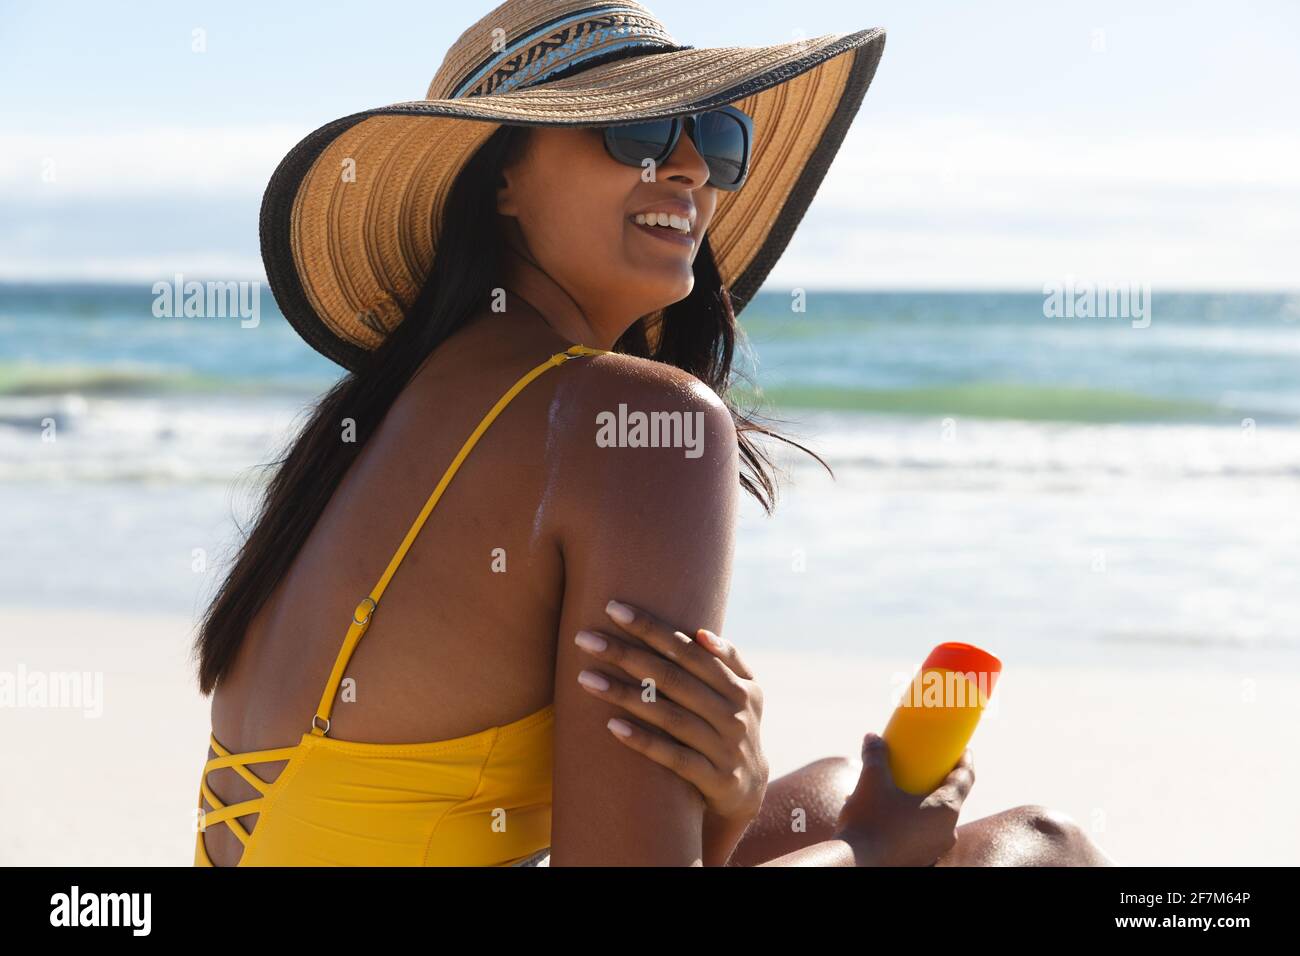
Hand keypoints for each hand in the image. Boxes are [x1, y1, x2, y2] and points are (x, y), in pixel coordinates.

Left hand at [574, 600, 767, 826]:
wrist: (749, 792)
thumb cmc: (731, 728)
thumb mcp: (744, 694)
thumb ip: (729, 661)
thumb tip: (700, 633)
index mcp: (741, 687)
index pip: (689, 650)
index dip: (652, 628)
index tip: (613, 609)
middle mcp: (735, 714)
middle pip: (673, 679)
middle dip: (626, 655)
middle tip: (585, 639)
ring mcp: (725, 748)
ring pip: (669, 716)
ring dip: (625, 695)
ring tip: (585, 678)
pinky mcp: (714, 779)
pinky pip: (674, 757)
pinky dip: (644, 741)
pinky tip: (612, 726)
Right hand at [833, 732, 974, 866]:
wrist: (856, 863)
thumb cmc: (869, 821)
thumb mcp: (871, 781)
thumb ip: (875, 756)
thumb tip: (872, 737)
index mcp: (945, 809)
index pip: (965, 779)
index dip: (965, 761)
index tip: (963, 750)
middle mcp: (947, 831)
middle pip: (952, 799)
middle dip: (942, 781)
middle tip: (930, 767)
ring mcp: (934, 848)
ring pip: (936, 818)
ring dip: (926, 802)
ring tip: (907, 790)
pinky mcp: (921, 859)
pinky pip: (923, 834)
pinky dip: (914, 820)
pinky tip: (894, 815)